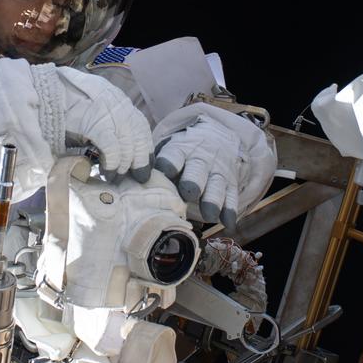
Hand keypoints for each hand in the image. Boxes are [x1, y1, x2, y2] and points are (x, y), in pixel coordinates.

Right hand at [45, 67, 154, 178]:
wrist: (36, 97)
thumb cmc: (56, 110)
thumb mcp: (85, 116)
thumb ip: (101, 128)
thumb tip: (117, 152)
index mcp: (114, 97)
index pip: (139, 123)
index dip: (144, 146)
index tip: (143, 165)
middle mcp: (114, 99)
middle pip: (138, 132)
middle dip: (139, 157)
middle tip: (134, 177)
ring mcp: (105, 107)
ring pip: (128, 139)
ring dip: (125, 162)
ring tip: (115, 175)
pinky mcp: (93, 118)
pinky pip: (112, 144)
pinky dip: (113, 159)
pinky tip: (107, 169)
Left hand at [151, 104, 276, 226]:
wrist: (216, 139)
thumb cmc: (182, 155)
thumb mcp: (171, 152)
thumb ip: (156, 168)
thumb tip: (130, 186)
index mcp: (180, 150)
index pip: (174, 155)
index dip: (170, 164)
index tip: (165, 173)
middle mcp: (200, 159)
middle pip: (197, 170)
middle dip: (193, 182)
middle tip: (189, 194)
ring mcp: (217, 170)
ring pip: (216, 184)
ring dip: (213, 200)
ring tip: (209, 215)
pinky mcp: (231, 182)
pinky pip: (231, 195)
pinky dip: (230, 210)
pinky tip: (228, 223)